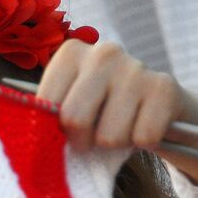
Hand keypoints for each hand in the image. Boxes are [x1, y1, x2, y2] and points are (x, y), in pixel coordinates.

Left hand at [36, 39, 197, 188]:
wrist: (161, 105)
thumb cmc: (105, 110)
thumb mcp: (72, 105)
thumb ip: (50, 116)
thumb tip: (32, 139)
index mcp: (71, 53)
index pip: (45, 105)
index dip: (55, 129)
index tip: (67, 129)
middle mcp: (103, 52)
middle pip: (75, 119)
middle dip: (83, 141)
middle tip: (94, 137)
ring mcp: (135, 67)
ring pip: (110, 136)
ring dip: (116, 144)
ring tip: (123, 127)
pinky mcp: (164, 87)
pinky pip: (144, 137)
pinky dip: (144, 142)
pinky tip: (144, 124)